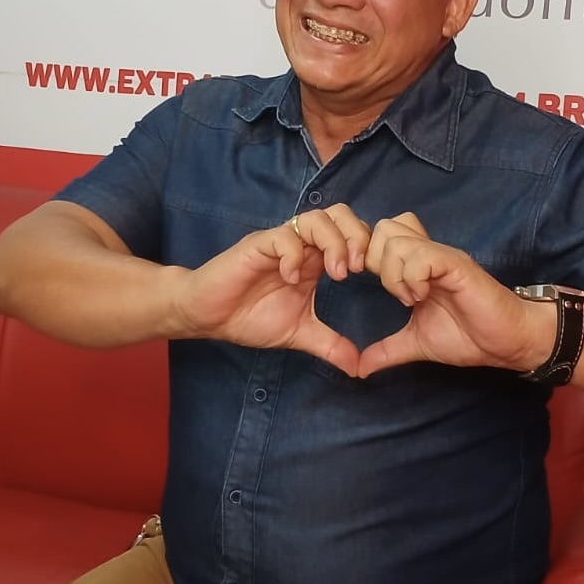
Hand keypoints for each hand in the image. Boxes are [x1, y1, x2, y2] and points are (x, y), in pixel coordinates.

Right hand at [172, 205, 370, 375]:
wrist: (208, 316)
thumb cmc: (250, 317)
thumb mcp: (300, 333)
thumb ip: (330, 345)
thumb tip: (359, 368)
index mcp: (316, 259)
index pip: (352, 233)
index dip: (368, 247)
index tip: (376, 278)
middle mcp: (302, 245)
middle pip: (340, 214)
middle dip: (356, 237)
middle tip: (358, 270)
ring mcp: (280, 242)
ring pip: (315, 218)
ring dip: (332, 243)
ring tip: (335, 273)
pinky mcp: (257, 246)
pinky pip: (283, 237)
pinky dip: (294, 255)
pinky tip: (293, 278)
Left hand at [356, 213, 555, 377]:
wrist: (507, 343)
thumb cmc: (468, 337)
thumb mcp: (417, 343)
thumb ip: (387, 350)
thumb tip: (359, 368)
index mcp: (416, 267)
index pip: (380, 236)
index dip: (366, 256)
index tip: (369, 288)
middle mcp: (428, 254)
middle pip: (384, 229)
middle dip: (375, 262)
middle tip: (388, 292)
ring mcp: (442, 257)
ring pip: (397, 240)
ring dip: (394, 273)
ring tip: (408, 299)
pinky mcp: (457, 265)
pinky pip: (422, 256)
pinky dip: (412, 277)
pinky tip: (420, 298)